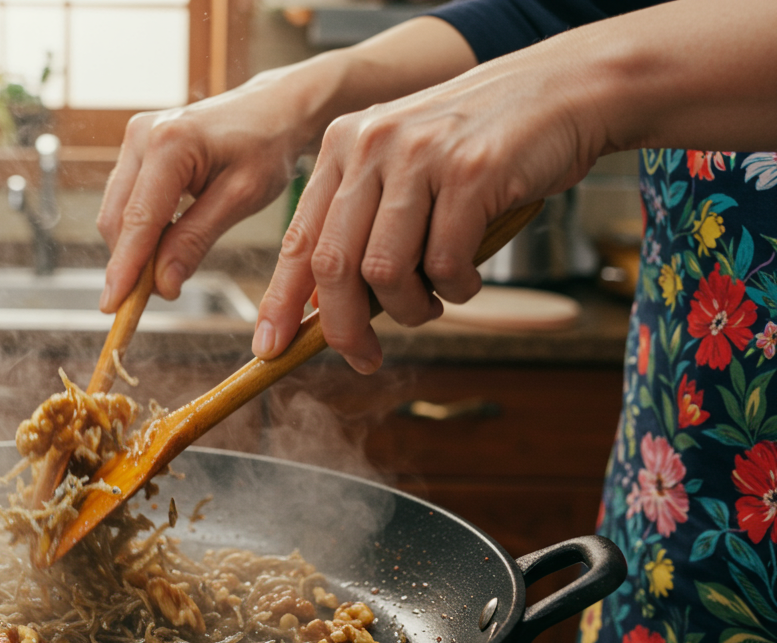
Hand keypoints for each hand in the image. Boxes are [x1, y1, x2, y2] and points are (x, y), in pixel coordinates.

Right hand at [97, 66, 320, 311]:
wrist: (273, 109)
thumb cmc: (266, 148)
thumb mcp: (241, 199)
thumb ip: (196, 240)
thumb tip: (162, 285)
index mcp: (171, 142)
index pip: (139, 219)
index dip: (124, 268)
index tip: (113, 307)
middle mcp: (143, 134)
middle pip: (117, 219)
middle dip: (130, 262)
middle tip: (157, 296)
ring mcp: (135, 138)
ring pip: (117, 212)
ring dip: (135, 248)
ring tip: (167, 270)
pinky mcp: (137, 147)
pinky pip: (127, 200)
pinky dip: (141, 230)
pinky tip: (166, 243)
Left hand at [255, 46, 606, 371]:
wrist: (565, 91)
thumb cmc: (482, 144)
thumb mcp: (405, 167)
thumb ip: (364, 222)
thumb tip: (326, 306)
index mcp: (344, 146)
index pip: (299, 239)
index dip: (281, 302)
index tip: (270, 347)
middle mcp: (371, 145)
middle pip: (333, 265)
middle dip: (343, 328)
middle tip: (363, 357)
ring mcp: (419, 156)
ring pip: (385, 271)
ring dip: (409, 308)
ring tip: (431, 304)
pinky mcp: (470, 173)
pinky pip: (445, 264)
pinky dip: (456, 289)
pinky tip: (468, 278)